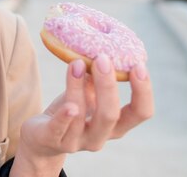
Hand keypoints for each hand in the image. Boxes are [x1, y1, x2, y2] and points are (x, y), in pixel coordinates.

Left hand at [13, 55, 153, 175]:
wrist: (42, 136)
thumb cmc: (72, 110)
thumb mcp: (88, 94)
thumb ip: (97, 77)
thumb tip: (104, 45)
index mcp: (115, 126)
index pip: (141, 113)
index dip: (143, 91)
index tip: (138, 65)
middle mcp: (99, 137)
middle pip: (111, 115)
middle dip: (108, 86)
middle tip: (103, 59)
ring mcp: (76, 142)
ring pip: (80, 116)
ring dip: (78, 87)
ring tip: (76, 63)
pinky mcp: (52, 140)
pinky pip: (58, 129)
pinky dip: (64, 117)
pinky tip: (68, 105)